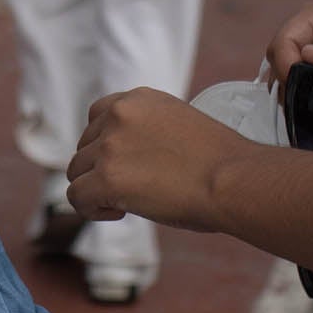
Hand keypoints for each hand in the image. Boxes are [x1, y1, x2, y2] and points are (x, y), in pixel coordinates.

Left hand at [66, 88, 243, 232]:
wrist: (235, 180)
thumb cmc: (222, 164)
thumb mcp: (180, 126)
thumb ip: (148, 132)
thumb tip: (128, 161)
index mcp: (140, 99)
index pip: (99, 116)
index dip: (106, 144)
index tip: (128, 163)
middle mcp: (120, 115)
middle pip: (85, 146)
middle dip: (102, 169)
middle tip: (135, 188)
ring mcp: (110, 146)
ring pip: (77, 172)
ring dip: (97, 189)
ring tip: (127, 203)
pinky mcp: (107, 178)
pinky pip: (77, 197)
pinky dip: (92, 209)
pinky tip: (119, 212)